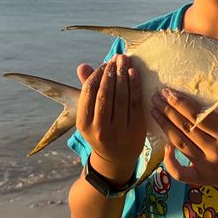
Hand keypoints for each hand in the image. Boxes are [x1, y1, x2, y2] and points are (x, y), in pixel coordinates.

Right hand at [76, 55, 146, 184]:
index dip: (97, 75)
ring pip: (121, 97)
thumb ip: (87, 91)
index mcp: (84, 125)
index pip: (89, 93)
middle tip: (116, 58)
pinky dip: (135, 86)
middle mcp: (100, 129)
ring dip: (123, 75)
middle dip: (111, 72)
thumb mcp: (89, 115)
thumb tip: (82, 66)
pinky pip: (135, 103)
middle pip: (105, 94)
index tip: (104, 64)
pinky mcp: (135, 131)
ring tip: (124, 61)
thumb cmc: (101, 131)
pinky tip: (134, 73)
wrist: (116, 158)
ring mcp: (119, 131)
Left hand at [151, 88, 217, 186]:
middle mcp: (214, 150)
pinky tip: (164, 147)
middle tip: (155, 98)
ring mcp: (206, 166)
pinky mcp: (201, 179)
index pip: (199, 116)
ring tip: (154, 112)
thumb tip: (187, 103)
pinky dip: (170, 162)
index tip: (168, 92)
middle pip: (186, 127)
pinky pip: (181, 173)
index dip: (181, 104)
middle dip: (168, 111)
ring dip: (165, 126)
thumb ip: (215, 119)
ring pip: (181, 144)